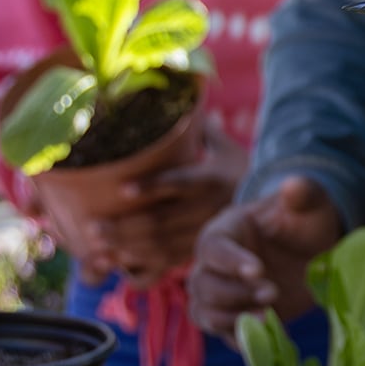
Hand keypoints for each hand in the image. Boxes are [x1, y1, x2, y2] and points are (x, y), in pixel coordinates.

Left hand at [90, 115, 247, 288]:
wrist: (272, 208)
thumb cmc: (240, 171)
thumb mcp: (227, 149)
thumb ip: (202, 131)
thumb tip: (181, 103)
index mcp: (213, 178)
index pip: (179, 182)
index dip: (151, 186)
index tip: (121, 189)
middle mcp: (208, 209)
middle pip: (162, 220)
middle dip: (125, 226)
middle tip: (92, 226)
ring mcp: (203, 232)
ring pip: (161, 244)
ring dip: (126, 245)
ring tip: (97, 244)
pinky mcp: (200, 250)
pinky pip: (168, 261)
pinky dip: (142, 263)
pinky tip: (119, 261)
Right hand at [188, 174, 345, 336]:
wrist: (314, 251)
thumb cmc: (306, 221)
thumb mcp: (310, 204)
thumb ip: (302, 194)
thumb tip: (294, 185)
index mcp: (225, 231)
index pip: (213, 247)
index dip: (231, 261)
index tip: (258, 270)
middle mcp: (214, 263)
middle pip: (203, 284)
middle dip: (235, 293)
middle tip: (272, 292)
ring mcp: (222, 292)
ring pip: (205, 312)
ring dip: (231, 319)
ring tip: (269, 318)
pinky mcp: (235, 316)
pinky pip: (222, 332)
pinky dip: (239, 339)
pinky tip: (265, 337)